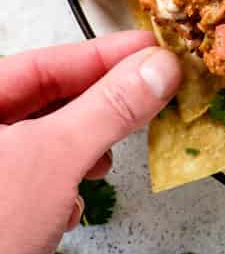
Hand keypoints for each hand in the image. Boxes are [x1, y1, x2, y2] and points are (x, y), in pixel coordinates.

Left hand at [0, 31, 180, 253]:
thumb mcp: (55, 158)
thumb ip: (108, 108)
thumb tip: (156, 68)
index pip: (42, 63)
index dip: (101, 55)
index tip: (151, 49)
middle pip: (44, 99)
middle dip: (99, 99)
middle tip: (152, 91)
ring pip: (44, 143)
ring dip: (85, 146)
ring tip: (114, 150)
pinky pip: (39, 184)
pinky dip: (66, 187)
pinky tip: (75, 204)